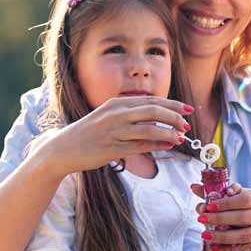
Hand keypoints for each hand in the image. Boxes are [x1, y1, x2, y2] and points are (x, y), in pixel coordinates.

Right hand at [34, 96, 193, 175]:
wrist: (62, 149)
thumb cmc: (89, 133)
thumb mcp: (108, 117)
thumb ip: (131, 115)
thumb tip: (160, 118)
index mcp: (116, 104)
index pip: (151, 101)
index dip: (172, 105)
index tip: (188, 110)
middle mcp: (115, 114)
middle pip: (153, 111)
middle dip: (174, 117)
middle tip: (187, 124)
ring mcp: (113, 131)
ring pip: (149, 129)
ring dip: (169, 133)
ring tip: (181, 137)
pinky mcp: (112, 148)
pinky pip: (140, 146)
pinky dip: (157, 145)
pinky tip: (168, 146)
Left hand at [192, 181, 250, 250]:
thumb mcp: (242, 195)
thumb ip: (220, 192)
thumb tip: (195, 187)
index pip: (245, 199)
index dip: (226, 203)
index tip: (208, 206)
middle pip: (243, 218)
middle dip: (220, 219)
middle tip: (201, 219)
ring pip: (244, 236)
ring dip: (222, 236)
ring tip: (204, 235)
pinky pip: (245, 247)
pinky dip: (228, 248)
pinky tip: (214, 246)